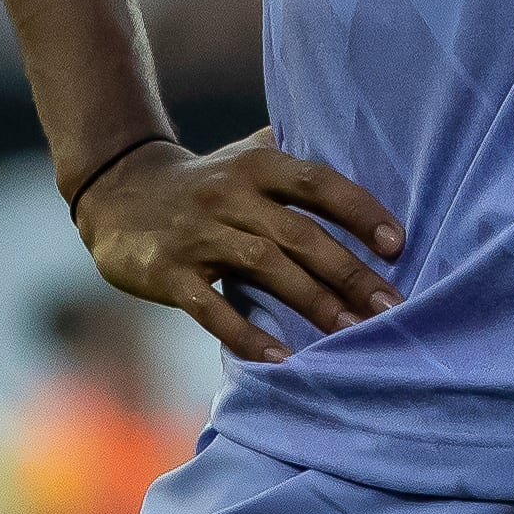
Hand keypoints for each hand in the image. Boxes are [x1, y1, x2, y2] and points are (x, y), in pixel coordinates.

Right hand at [70, 130, 403, 362]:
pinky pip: (212, 306)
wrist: (116, 193)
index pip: (317, 182)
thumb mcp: (244, 155)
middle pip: (299, 233)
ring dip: (313, 302)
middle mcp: (230, 195)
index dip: (359, 210)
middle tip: (392, 307)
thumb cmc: (203, 183)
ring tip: (352, 335)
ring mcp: (198, 234)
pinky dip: (247, 333)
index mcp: (256, 165)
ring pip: (264, 267)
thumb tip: (369, 154)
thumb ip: (296, 157)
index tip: (398, 243)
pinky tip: (281, 359)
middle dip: (349, 272)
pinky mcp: (169, 272)